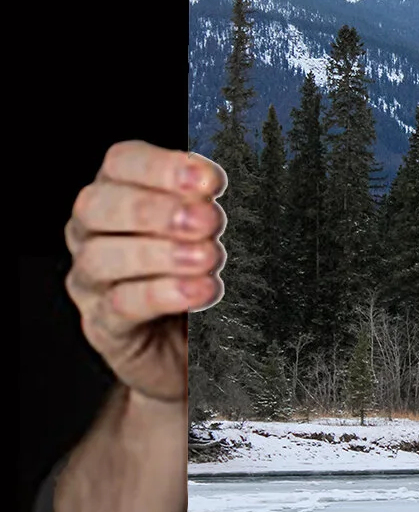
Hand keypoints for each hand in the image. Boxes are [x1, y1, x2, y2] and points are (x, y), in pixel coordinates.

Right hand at [63, 143, 227, 405]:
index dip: (162, 166)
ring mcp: (91, 281)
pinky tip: (199, 291)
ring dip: (160, 254)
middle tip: (209, 220)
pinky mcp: (103, 325)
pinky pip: (121, 304)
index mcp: (120, 193)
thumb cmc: (206, 274)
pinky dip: (162, 294)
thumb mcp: (214, 234)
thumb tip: (234, 190)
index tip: (211, 180)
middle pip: (99, 205)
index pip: (122, 162)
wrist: (198, 349)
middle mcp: (93, 232)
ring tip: (209, 258)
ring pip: (102, 256)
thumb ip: (214, 207)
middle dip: (157, 210)